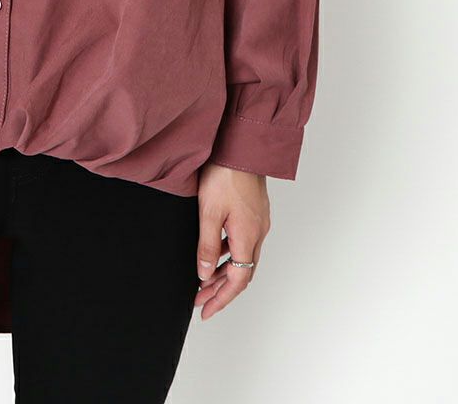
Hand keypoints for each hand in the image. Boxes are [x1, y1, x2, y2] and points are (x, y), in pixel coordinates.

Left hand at [194, 163, 269, 319]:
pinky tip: (213, 251)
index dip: (221, 299)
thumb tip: (205, 273)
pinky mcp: (254, 212)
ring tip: (202, 280)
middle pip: (242, 273)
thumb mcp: (209, 212)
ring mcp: (258, 222)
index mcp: (248, 238)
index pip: (237, 281)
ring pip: (243, 258)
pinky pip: (243, 242)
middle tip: (200, 300)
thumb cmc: (225, 174)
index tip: (205, 311)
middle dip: (220, 290)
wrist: (241, 147)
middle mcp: (258, 233)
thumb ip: (207, 245)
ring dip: (223, 272)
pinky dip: (228, 253)